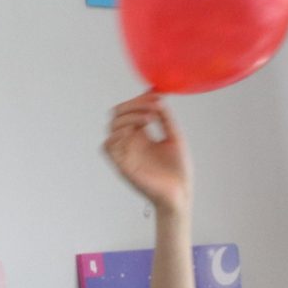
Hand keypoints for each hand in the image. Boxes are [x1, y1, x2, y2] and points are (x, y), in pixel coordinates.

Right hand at [105, 92, 191, 214]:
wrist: (181, 193)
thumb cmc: (178, 169)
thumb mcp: (174, 136)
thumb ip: (165, 116)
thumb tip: (156, 94)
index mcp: (141, 134)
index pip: (130, 109)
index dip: (140, 100)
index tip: (157, 97)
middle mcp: (130, 142)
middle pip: (118, 114)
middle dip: (134, 105)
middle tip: (153, 107)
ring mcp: (125, 153)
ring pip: (112, 126)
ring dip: (130, 117)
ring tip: (150, 119)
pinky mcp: (122, 166)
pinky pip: (107, 146)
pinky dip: (117, 134)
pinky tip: (136, 132)